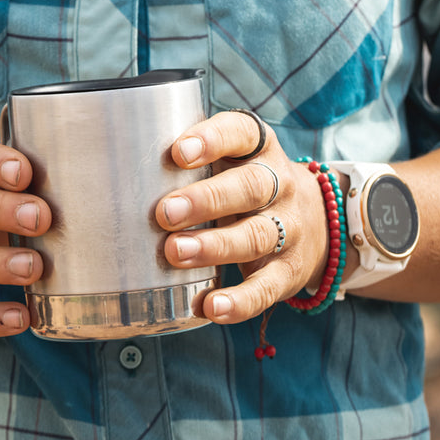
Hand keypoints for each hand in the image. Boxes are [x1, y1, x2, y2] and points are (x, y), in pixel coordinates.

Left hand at [156, 111, 330, 322]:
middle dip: (206, 200)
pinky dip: (240, 301)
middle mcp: (280, 184)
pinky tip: (210, 307)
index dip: (212, 140)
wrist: (317, 222)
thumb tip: (122, 170)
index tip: (178, 152)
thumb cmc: (246, 184)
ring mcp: (290, 228)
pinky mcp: (290, 271)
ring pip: (256, 235)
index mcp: (259, 149)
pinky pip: (268, 287)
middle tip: (165, 212)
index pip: (242, 133)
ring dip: (214, 247)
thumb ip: (191, 162)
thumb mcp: (231, 161)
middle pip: (249, 187)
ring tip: (175, 253)